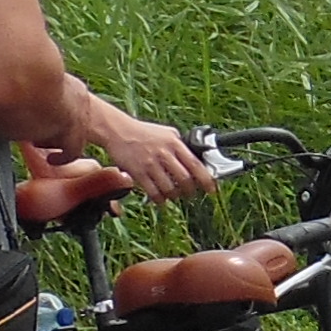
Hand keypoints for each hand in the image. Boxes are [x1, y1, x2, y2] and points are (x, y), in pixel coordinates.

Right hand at [94, 113, 217, 201]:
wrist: (118, 130)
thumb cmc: (144, 132)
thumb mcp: (168, 132)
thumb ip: (181, 145)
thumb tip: (197, 158)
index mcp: (174, 143)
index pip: (196, 164)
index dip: (207, 180)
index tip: (212, 189)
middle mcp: (164, 154)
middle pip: (185, 179)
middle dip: (191, 191)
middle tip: (191, 194)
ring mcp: (151, 164)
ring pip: (170, 188)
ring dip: (175, 196)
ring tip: (175, 195)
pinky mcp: (138, 173)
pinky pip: (154, 192)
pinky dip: (160, 199)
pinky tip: (161, 199)